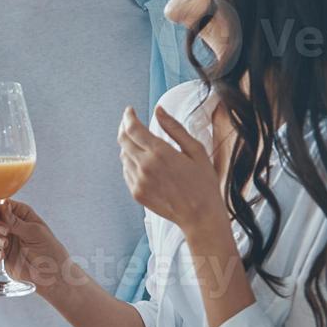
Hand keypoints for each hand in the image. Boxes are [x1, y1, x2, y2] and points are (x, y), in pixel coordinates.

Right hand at [0, 199, 68, 293]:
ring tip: (4, 245)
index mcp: (20, 214)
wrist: (51, 275)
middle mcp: (10, 225)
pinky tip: (0, 256)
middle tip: (3, 231)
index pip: (0, 204)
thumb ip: (16, 222)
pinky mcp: (0, 255)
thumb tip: (3, 206)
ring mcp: (4, 240)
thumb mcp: (35, 232)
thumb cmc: (50, 250)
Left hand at [118, 105, 225, 238]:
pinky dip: (131, 162)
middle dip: (124, 127)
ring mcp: (138, 181)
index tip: (130, 110)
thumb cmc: (203, 183)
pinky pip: (126, 171)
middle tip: (130, 122)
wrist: (200, 216)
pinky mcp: (137, 193)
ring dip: (129, 146)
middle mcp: (145, 166)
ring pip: (123, 156)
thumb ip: (174, 128)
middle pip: (123, 140)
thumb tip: (159, 110)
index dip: (128, 116)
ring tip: (142, 144)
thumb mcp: (195, 150)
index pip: (133, 128)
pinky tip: (144, 163)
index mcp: (160, 153)